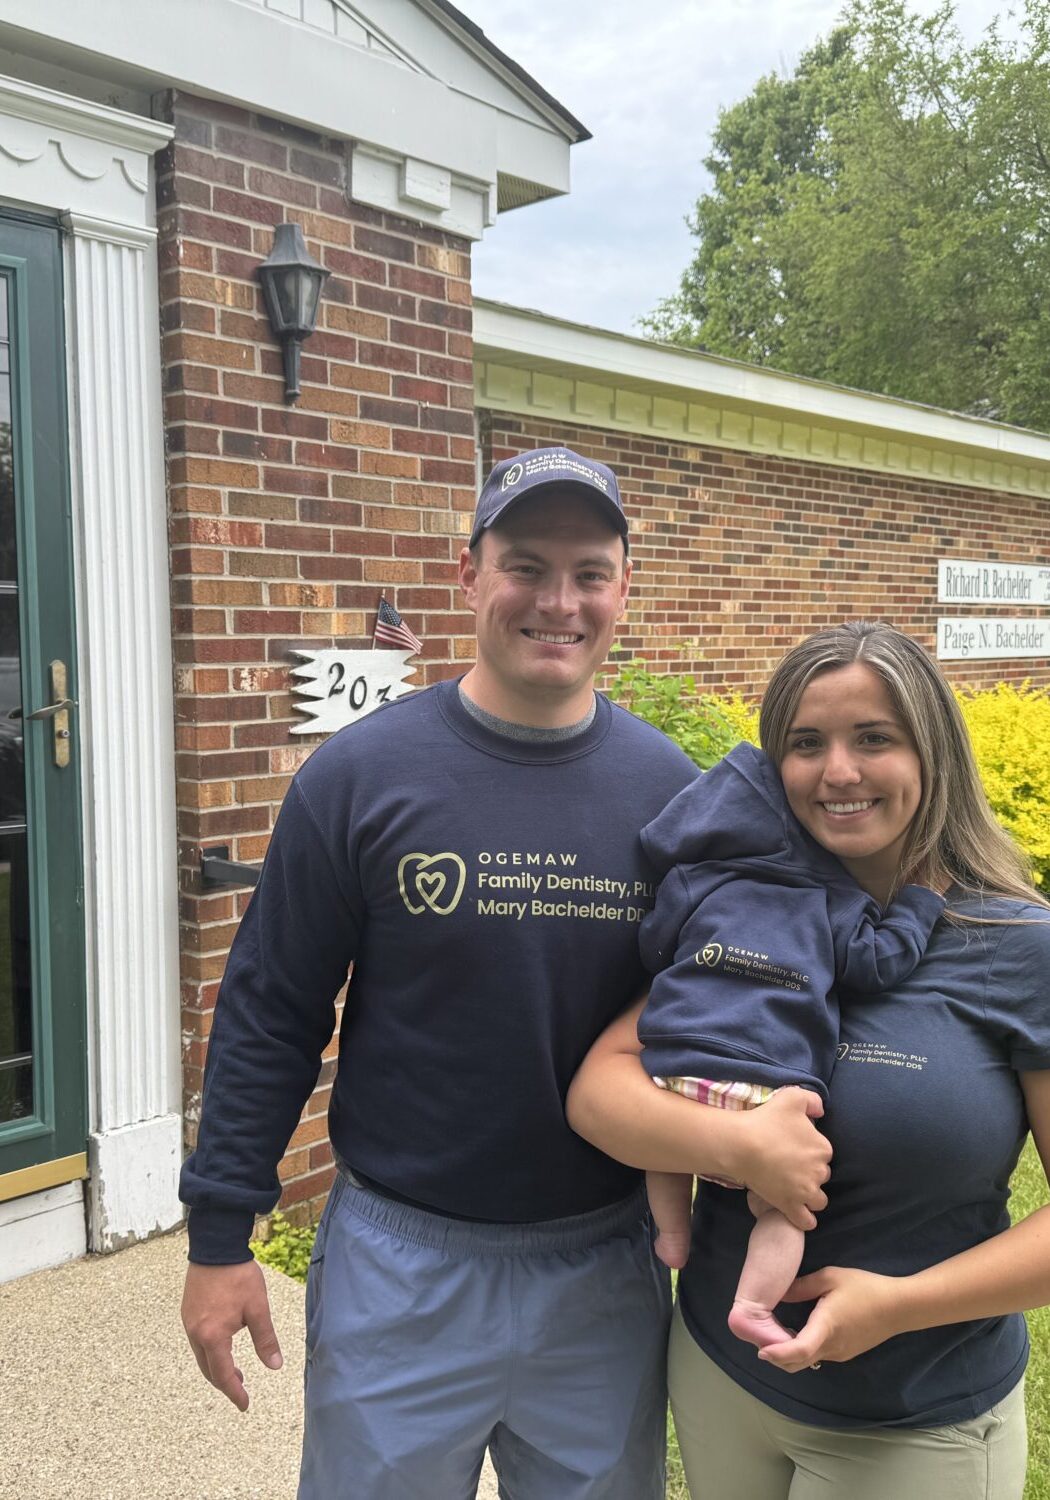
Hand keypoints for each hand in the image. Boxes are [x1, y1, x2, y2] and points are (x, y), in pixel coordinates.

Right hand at [181, 1259, 282, 1410]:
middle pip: (209, 1370)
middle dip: (225, 1383)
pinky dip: (210, 1352)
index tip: (245, 1405)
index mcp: (213, 1337)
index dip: (235, 1393)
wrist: (215, 1246)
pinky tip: (222, 1345)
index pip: (224, 1375)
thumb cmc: (238, 1276)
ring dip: (217, 1368)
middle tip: (241, 1389)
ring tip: (235, 1371)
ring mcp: (189, 1323)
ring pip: (201, 1356)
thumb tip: (275, 1366)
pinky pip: (197, 1341)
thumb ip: (265, 1339)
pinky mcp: (188, 1312)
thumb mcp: (258, 1308)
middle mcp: (196, 1334)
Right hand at [731, 1087, 831, 1229]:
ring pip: (819, 1200)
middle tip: (790, 1164)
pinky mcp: (790, 1206)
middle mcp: (819, 1172)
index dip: (810, 1149)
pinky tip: (800, 1213)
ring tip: (796, 1189)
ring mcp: (805, 1192)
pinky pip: (806, 1221)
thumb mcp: (792, 1096)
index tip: (794, 1146)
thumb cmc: (766, 1119)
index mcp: (822, 1148)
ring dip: (811, 1196)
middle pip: (822, 1176)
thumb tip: (821, 1111)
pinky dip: (805, 1219)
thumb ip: (813, 1100)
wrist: (742, 1144)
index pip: (824, 1153)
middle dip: (810, 1172)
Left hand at [757, 1265, 907, 1372]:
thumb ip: (802, 1286)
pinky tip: (797, 1333)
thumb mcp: (830, 1277)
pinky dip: (803, 1350)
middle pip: (799, 1362)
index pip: (800, 1350)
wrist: (899, 1307)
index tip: (761, 1351)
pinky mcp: (845, 1353)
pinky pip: (819, 1355)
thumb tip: (778, 1294)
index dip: (778, 1354)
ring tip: (774, 1335)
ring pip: (808, 1361)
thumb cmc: (865, 1288)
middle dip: (777, 1357)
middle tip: (759, 1340)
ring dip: (789, 1354)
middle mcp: (832, 1347)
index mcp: (826, 1327)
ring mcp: (840, 1354)